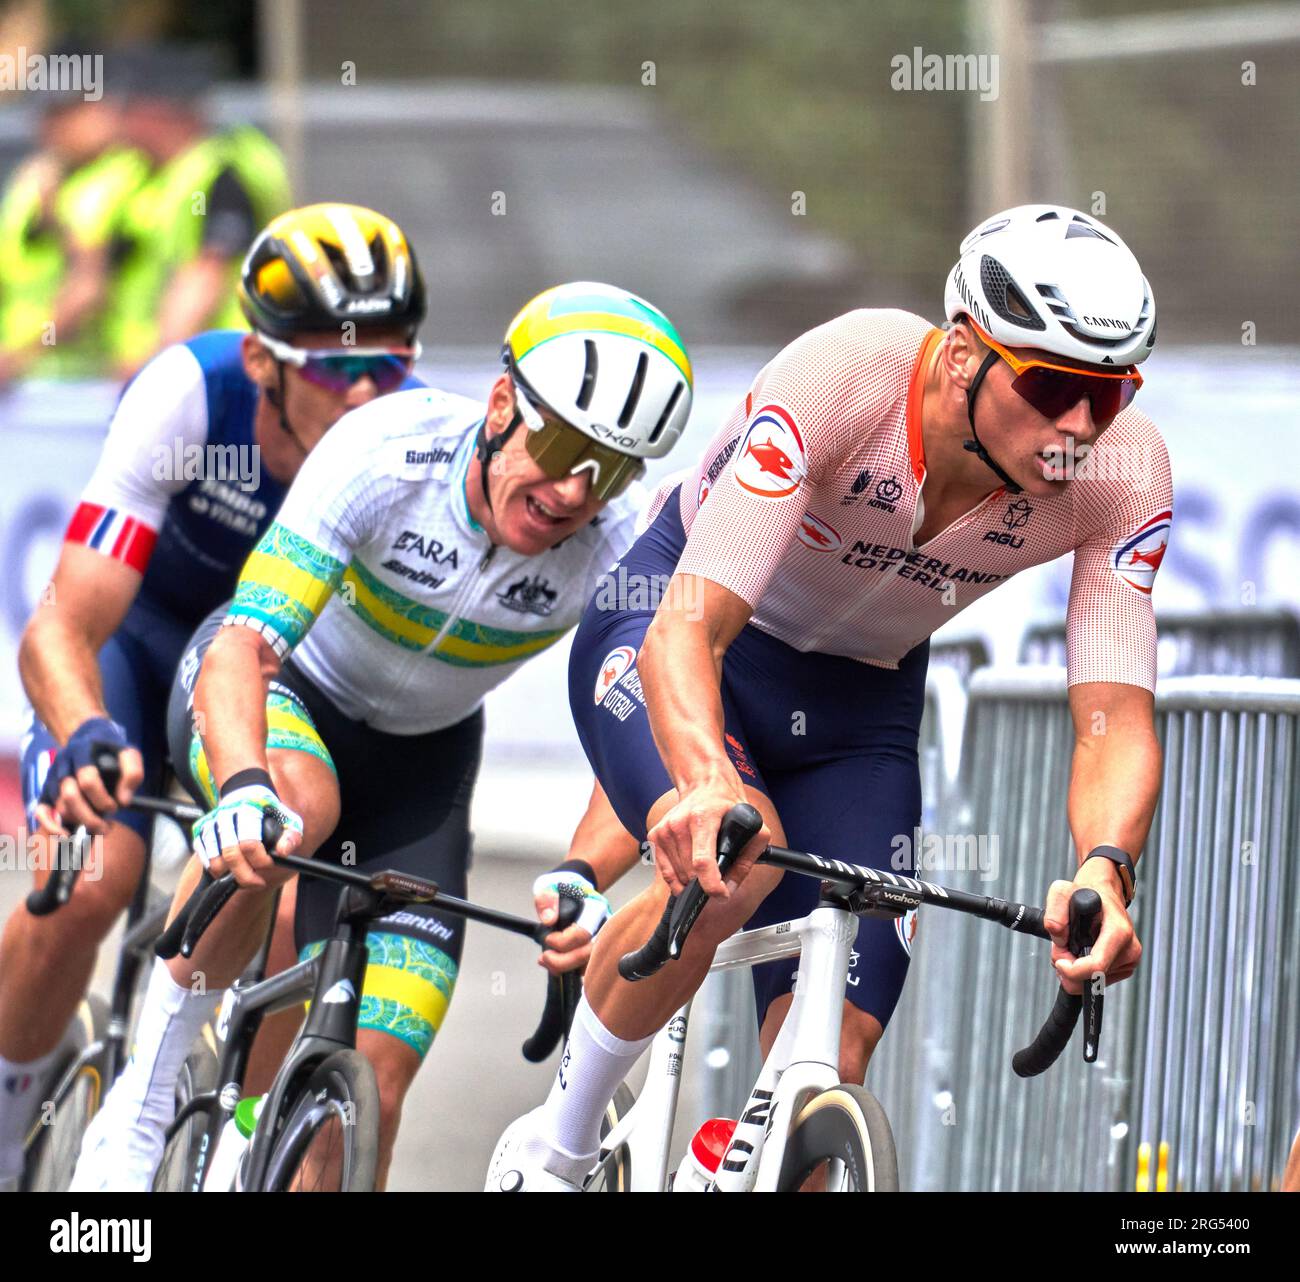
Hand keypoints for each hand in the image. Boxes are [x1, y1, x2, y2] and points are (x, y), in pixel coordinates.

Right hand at [35, 717, 143, 835]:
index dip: (102, 798)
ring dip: (79, 821)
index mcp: (82, 752)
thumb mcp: (128, 753)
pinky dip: (51, 826)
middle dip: (89, 816)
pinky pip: (41, 810)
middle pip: (70, 796)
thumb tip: (124, 800)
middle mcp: (63, 765)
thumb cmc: (110, 749)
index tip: (116, 806)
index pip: (87, 779)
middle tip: (107, 826)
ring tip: (98, 827)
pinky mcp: (47, 790)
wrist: (89, 736)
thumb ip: (132, 773)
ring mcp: (53, 778)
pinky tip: (67, 834)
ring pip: (59, 806)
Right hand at [191, 784, 302, 887]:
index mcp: (248, 810)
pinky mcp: (201, 832)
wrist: (246, 793)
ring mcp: (210, 824)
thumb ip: (291, 836)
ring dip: (230, 875)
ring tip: (245, 875)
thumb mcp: (288, 819)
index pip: (249, 844)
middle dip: (245, 875)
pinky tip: (230, 869)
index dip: (261, 860)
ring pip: (214, 861)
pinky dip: (216, 870)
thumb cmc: (269, 811)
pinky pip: (204, 858)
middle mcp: (225, 816)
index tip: (270, 863)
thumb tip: (283, 852)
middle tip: (258, 882)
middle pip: (230, 855)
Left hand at [532, 869, 611, 975]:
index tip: (548, 938)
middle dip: (564, 962)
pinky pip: (586, 965)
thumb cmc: (563, 886)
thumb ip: (546, 900)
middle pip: (589, 953)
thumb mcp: (549, 886)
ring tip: (546, 961)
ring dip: (566, 968)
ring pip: (590, 963)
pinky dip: (570, 969)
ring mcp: (602, 937)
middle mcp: (603, 925)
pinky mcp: (595, 947)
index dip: (562, 941)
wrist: (575, 886)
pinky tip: (554, 964)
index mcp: (595, 908)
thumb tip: (548, 920)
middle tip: (545, 958)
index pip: (582, 933)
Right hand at [645, 781, 768, 899]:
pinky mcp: (655, 836)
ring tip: (705, 866)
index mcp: (703, 818)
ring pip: (678, 876)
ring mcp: (664, 830)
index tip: (721, 894)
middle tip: (719, 876)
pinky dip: (678, 878)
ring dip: (693, 881)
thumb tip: (728, 888)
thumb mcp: (752, 827)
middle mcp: (679, 823)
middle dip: (706, 883)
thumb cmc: (727, 805)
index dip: (712, 884)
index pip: (702, 861)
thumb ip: (745, 860)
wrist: (704, 785)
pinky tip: (690, 870)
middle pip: (690, 873)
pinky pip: (666, 872)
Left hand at [1044, 858, 1140, 995]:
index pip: (1097, 965)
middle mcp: (1130, 948)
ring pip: (1094, 981)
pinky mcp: (1126, 967)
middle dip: (1070, 968)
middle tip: (1061, 948)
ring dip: (1076, 969)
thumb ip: (1055, 912)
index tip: (1059, 962)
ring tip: (1073, 945)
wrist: (1102, 895)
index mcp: (1118, 930)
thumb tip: (1058, 937)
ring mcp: (1130, 960)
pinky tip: (1083, 951)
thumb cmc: (1085, 893)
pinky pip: (1098, 979)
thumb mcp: (1062, 892)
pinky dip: (1084, 970)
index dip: (1073, 970)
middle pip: (1093, 977)